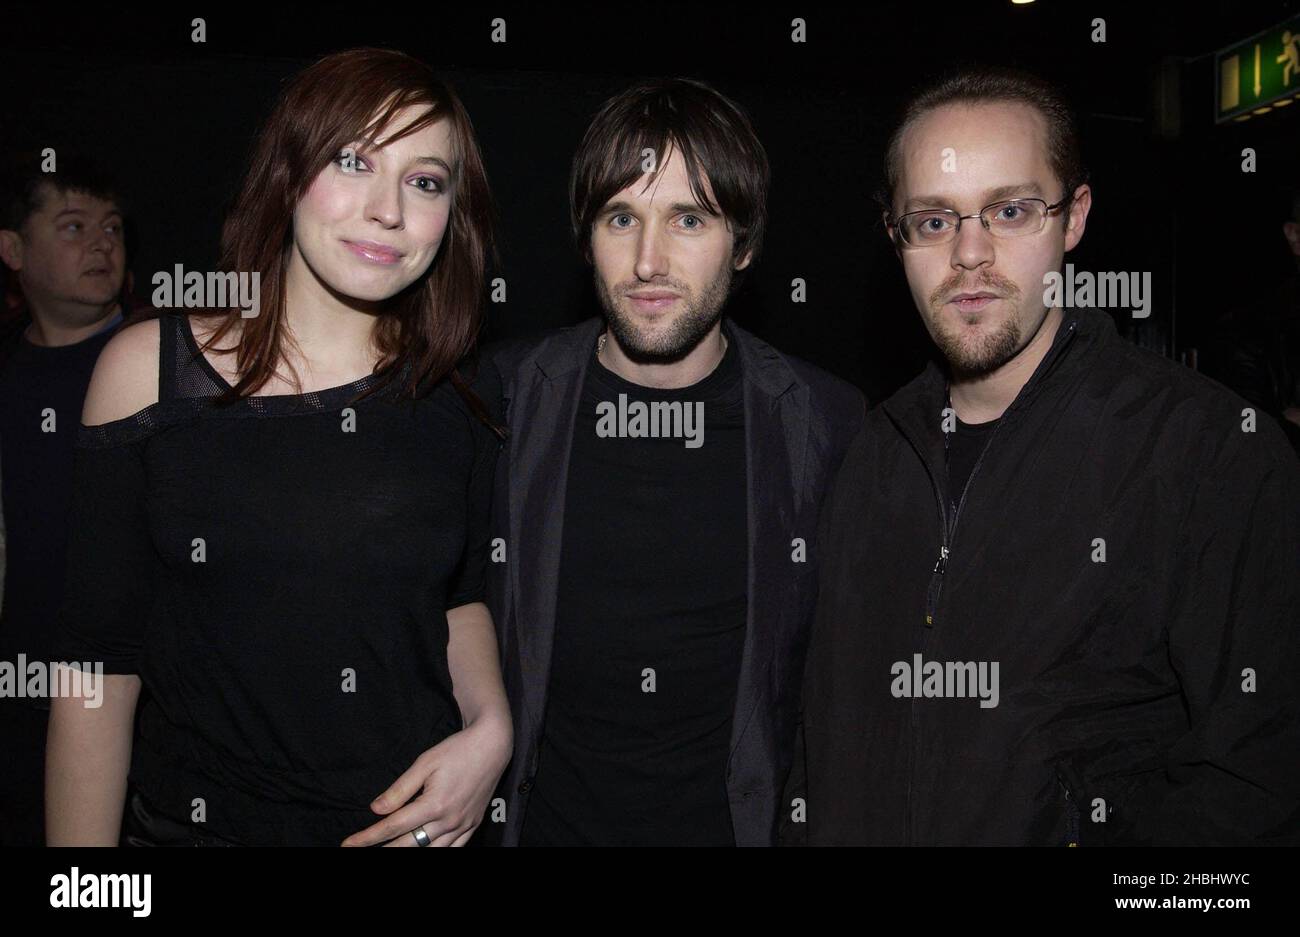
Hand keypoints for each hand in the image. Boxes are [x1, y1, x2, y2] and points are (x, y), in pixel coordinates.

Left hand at [341, 712, 511, 846]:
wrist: (493, 746)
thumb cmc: (456, 750)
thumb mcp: (424, 763)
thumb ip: (399, 789)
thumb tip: (377, 810)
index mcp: (434, 805)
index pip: (393, 827)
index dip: (367, 838)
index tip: (348, 844)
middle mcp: (449, 821)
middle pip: (408, 846)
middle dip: (383, 851)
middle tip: (361, 852)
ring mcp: (463, 826)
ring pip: (431, 853)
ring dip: (408, 855)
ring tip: (390, 852)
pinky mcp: (473, 825)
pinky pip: (454, 850)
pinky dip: (436, 854)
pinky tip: (424, 851)